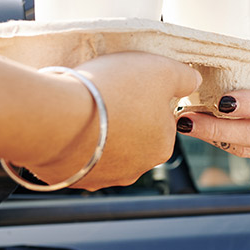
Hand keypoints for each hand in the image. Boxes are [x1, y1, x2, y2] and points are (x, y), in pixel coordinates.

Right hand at [26, 52, 200, 189]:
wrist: (55, 115)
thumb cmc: (114, 91)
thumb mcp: (162, 71)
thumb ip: (185, 77)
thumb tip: (193, 81)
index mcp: (162, 146)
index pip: (162, 118)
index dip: (147, 96)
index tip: (129, 85)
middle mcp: (135, 169)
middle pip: (134, 134)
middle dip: (123, 115)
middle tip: (105, 93)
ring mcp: (100, 177)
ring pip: (104, 147)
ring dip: (97, 129)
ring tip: (83, 107)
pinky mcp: (69, 178)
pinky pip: (75, 155)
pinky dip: (72, 140)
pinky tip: (66, 122)